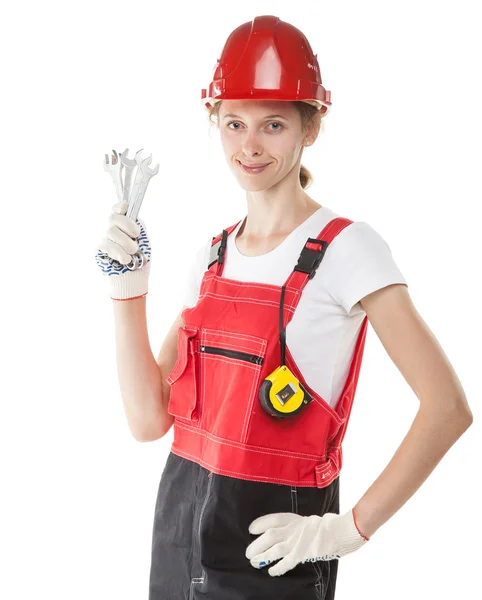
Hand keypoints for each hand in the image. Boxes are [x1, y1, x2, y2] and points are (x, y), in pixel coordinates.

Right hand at [95, 202, 151, 299]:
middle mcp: (112, 230)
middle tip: (136, 236)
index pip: (116, 210)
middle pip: (112, 218)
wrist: (136, 277)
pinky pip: (107, 245)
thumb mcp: (143, 238)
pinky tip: (125, 260)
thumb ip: (137, 224)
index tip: (125, 208)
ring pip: (111, 232)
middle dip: (128, 226)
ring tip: (133, 252)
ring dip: (126, 243)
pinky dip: (119, 253)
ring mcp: (104, 239)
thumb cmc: (140, 258)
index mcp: (124, 225)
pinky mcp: (99, 250)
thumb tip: (128, 212)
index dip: (119, 207)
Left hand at [245, 509, 367, 576]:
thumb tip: (290, 532)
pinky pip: (287, 561)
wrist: (344, 529)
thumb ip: (300, 526)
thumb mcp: (312, 521)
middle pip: (270, 535)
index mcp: (297, 519)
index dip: (261, 523)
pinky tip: (271, 571)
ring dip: (262, 555)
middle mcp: (295, 528)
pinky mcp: (305, 553)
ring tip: (253, 561)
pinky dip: (278, 567)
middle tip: (248, 551)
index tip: (251, 528)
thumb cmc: (331, 525)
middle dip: (257, 544)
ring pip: (275, 548)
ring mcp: (299, 540)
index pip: (274, 519)